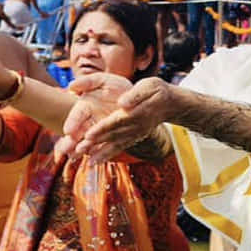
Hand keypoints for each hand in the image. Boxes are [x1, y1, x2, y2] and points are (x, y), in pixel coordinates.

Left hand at [64, 77, 178, 163]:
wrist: (171, 103)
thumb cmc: (156, 90)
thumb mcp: (149, 86)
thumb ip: (135, 95)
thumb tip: (122, 104)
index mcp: (136, 112)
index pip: (116, 122)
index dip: (102, 129)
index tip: (88, 135)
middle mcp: (135, 126)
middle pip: (113, 136)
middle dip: (96, 144)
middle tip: (79, 151)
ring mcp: (136, 134)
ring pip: (116, 145)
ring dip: (101, 154)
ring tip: (88, 163)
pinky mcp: (135, 137)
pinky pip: (121, 147)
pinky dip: (109, 155)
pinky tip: (96, 162)